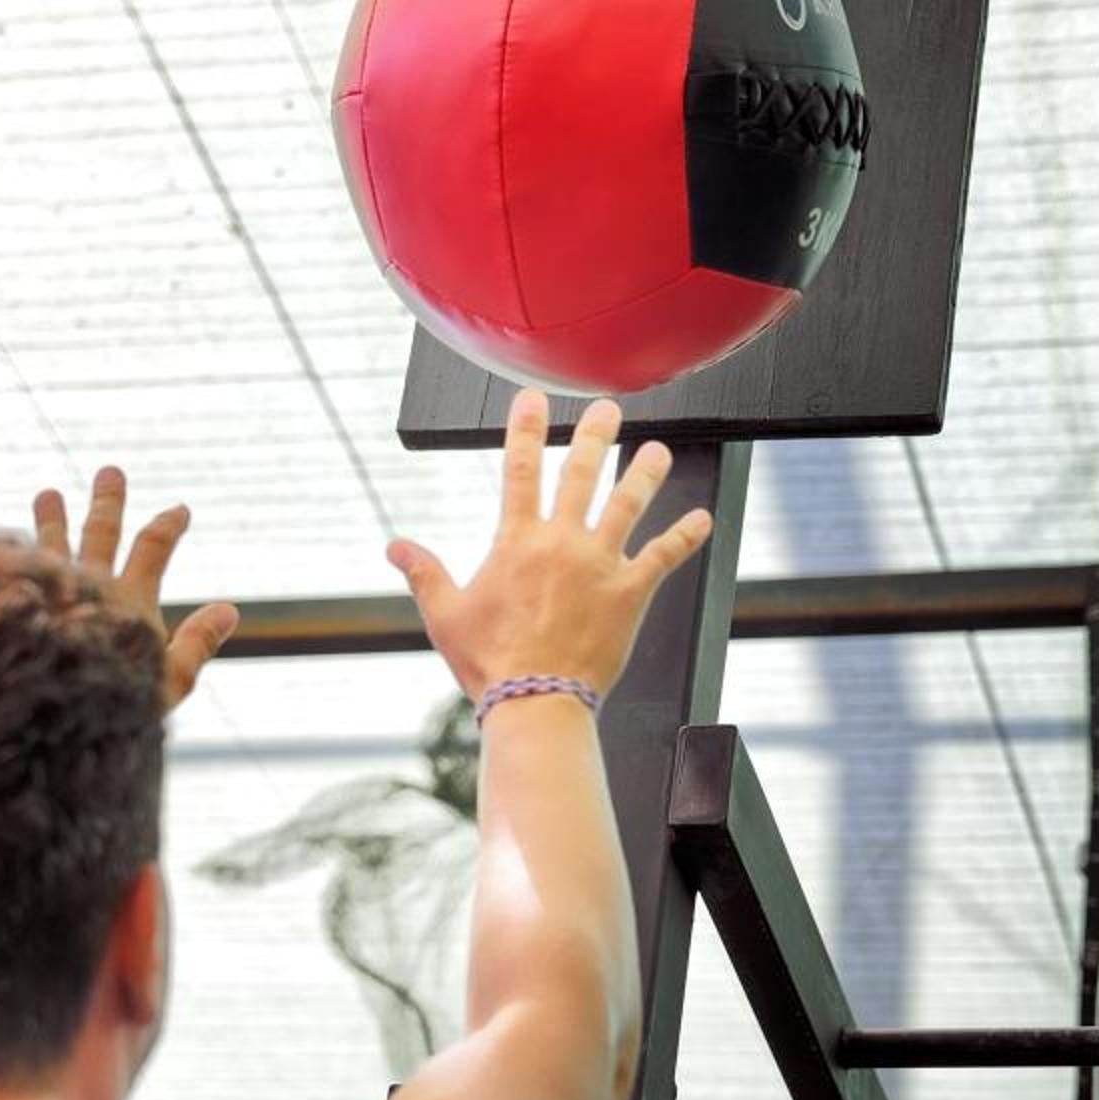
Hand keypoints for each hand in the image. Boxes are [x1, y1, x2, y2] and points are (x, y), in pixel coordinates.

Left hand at [34, 466, 238, 711]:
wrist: (44, 706)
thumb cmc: (113, 704)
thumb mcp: (169, 682)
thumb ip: (197, 644)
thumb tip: (230, 609)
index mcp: (130, 603)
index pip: (153, 550)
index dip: (168, 526)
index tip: (179, 508)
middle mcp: (88, 585)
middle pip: (101, 533)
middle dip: (108, 502)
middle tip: (109, 472)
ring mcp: (48, 591)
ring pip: (51, 544)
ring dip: (52, 519)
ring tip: (46, 495)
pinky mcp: (14, 600)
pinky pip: (10, 564)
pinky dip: (7, 549)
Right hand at [386, 392, 713, 703]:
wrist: (535, 700)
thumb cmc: (488, 662)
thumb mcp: (445, 614)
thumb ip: (424, 572)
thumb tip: (395, 546)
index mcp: (516, 541)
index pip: (519, 470)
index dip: (524, 429)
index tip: (532, 399)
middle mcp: (561, 542)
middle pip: (580, 473)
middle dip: (594, 435)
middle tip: (607, 409)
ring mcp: (600, 564)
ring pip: (628, 504)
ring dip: (643, 473)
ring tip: (657, 451)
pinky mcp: (630, 593)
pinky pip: (664, 557)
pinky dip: (685, 536)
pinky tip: (703, 519)